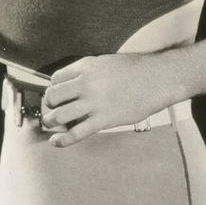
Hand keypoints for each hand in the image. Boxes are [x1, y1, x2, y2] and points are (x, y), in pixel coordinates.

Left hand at [42, 53, 168, 146]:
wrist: (157, 79)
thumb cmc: (137, 70)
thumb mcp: (108, 62)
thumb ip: (90, 71)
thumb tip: (76, 84)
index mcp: (87, 66)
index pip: (56, 78)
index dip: (53, 87)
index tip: (56, 94)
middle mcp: (86, 83)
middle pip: (53, 96)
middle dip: (48, 104)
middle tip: (51, 110)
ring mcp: (94, 102)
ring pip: (60, 114)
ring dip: (50, 121)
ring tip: (50, 124)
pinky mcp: (103, 119)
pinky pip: (76, 132)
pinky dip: (63, 140)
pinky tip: (56, 142)